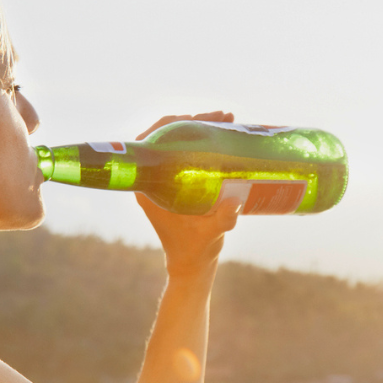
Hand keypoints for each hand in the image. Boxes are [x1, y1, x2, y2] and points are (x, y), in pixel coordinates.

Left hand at [136, 111, 240, 279]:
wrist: (193, 264)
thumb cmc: (194, 250)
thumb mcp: (209, 234)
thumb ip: (221, 220)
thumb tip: (236, 203)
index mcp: (147, 188)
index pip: (149, 143)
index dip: (169, 125)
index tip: (193, 119)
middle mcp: (153, 181)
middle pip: (166, 138)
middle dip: (192, 122)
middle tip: (220, 117)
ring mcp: (165, 181)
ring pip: (178, 143)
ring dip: (200, 129)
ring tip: (227, 120)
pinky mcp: (179, 183)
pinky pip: (188, 153)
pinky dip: (204, 141)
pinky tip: (224, 133)